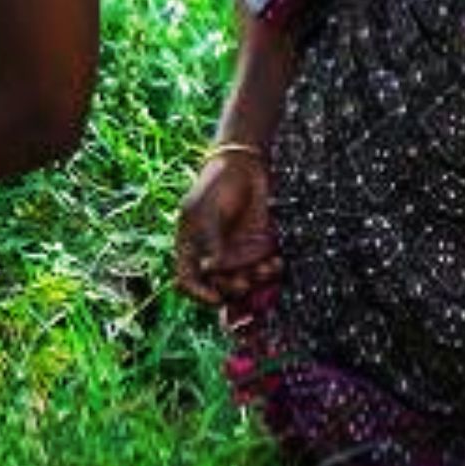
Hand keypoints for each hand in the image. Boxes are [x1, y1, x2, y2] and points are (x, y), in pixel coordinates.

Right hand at [175, 151, 278, 306]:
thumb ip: (210, 241)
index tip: (215, 299)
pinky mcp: (258, 249)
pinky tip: (277, 262)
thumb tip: (209, 270)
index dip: (198, 295)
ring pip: (244, 284)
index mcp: (191, 247)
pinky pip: (264, 272)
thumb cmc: (216, 184)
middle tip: (244, 281)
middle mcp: (213, 256)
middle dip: (232, 289)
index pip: (187, 281)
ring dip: (256, 282)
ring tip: (267, 267)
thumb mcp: (206, 210)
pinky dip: (271, 272)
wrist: (245, 166)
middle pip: (218, 288)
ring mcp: (237, 254)